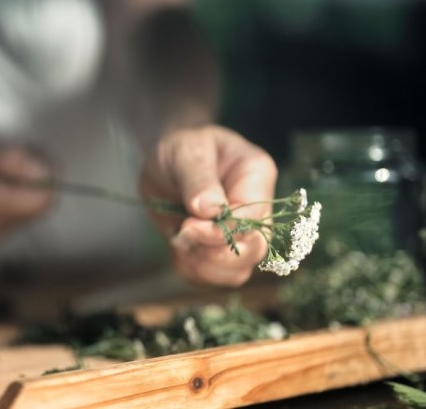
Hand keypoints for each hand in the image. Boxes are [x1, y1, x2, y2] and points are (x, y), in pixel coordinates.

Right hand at [0, 135, 53, 237]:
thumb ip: (14, 161)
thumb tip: (46, 174)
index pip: (44, 200)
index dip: (47, 174)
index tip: (34, 154)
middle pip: (43, 205)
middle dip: (40, 178)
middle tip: (21, 154)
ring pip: (35, 208)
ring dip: (31, 183)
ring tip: (7, 164)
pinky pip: (24, 210)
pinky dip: (21, 192)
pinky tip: (3, 177)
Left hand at [140, 125, 277, 285]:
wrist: (167, 164)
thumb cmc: (182, 148)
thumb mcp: (186, 152)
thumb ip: (199, 180)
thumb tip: (212, 212)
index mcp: (257, 176)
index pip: (253, 219)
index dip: (220, 232)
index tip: (187, 226)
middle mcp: (258, 209)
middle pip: (255, 251)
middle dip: (214, 253)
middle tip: (181, 234)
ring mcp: (243, 233)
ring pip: (238, 271)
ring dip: (203, 265)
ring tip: (178, 240)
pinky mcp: (223, 251)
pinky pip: (216, 277)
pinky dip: (193, 271)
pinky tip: (179, 248)